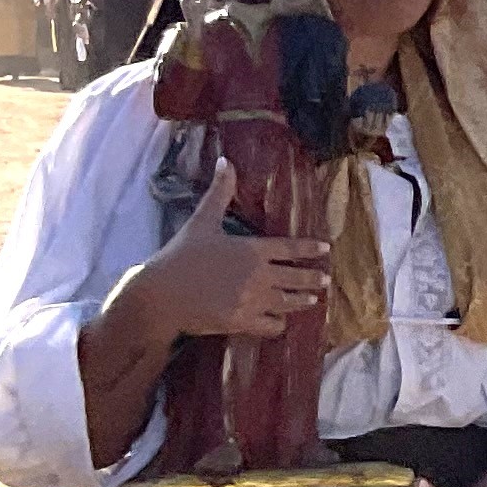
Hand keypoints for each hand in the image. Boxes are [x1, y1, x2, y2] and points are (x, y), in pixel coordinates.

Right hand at [141, 161, 328, 340]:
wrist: (160, 295)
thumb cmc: (181, 256)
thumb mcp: (202, 221)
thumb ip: (220, 193)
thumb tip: (226, 161)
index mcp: (252, 250)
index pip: (291, 248)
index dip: (310, 249)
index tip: (326, 249)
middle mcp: (258, 276)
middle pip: (297, 278)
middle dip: (314, 279)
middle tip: (325, 280)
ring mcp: (252, 301)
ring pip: (288, 303)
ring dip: (302, 301)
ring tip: (313, 300)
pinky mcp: (242, 323)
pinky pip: (271, 326)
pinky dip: (279, 324)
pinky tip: (281, 321)